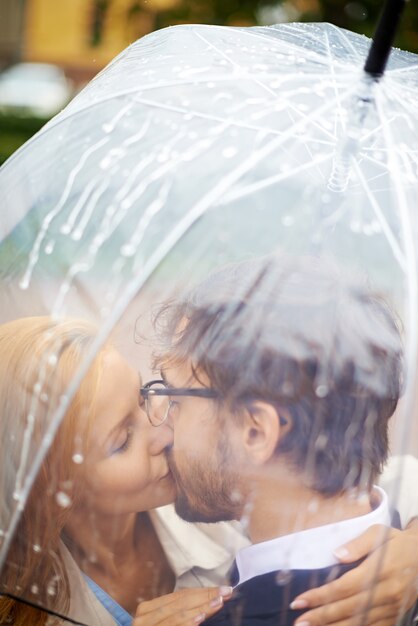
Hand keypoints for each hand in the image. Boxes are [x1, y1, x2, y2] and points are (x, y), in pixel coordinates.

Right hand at [133, 585, 232, 624]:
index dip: (203, 591)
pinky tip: (199, 619)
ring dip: (200, 608)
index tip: (224, 589)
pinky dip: (186, 624)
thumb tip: (204, 605)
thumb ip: (177, 614)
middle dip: (205, 597)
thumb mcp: (162, 623)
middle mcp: (144, 616)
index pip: (181, 596)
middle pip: (180, 602)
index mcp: (149, 609)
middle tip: (226, 593)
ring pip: (177, 614)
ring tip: (217, 603)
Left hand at [290, 523, 417, 625]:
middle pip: (349, 608)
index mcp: (381, 570)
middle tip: (299, 622)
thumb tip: (336, 555)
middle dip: (321, 616)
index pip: (344, 587)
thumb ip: (357, 544)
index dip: (321, 596)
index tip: (300, 601)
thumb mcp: (379, 532)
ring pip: (360, 623)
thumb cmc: (397, 542)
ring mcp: (393, 607)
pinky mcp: (396, 616)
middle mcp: (388, 592)